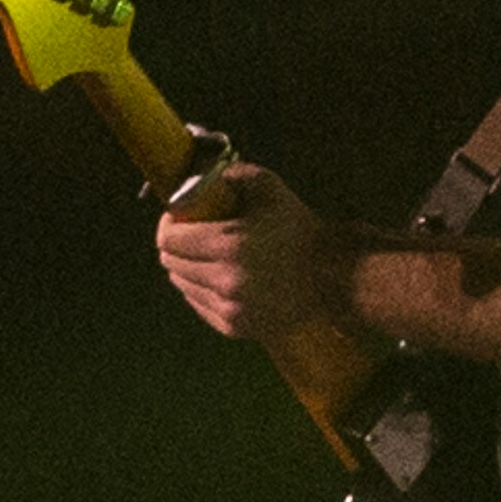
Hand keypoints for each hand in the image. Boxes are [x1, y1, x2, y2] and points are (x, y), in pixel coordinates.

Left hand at [153, 157, 352, 353]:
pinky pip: (198, 304)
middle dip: (177, 246)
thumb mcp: (268, 188)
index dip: (168, 225)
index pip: (168, 240)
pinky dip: (201, 289)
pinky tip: (219, 276)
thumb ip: (230, 175)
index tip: (178, 218)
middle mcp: (225, 280)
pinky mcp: (235, 326)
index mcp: (229, 245)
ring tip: (208, 255)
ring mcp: (230, 308)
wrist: (332, 275)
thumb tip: (198, 175)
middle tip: (192, 235)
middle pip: (171, 263)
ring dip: (187, 268)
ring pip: (182, 285)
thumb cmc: (298, 228)